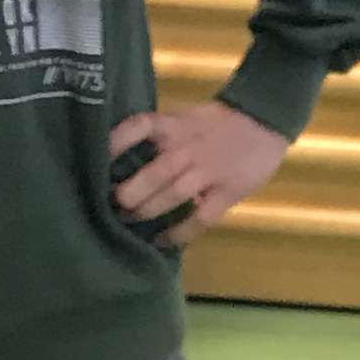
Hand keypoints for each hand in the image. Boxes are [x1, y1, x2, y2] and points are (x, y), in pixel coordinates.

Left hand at [110, 101, 290, 247]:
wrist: (264, 119)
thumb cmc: (217, 123)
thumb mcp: (184, 119)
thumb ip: (160, 137)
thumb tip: (122, 161)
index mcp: (174, 126)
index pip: (137, 127)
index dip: (114, 144)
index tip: (96, 162)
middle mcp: (187, 148)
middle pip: (152, 173)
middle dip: (128, 194)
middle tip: (112, 206)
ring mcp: (208, 171)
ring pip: (171, 196)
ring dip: (147, 212)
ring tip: (130, 222)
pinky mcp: (228, 191)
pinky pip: (200, 218)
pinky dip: (180, 232)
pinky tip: (163, 241)